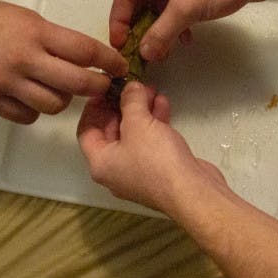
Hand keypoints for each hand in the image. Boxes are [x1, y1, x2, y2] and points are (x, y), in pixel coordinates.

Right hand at [0, 0, 127, 123]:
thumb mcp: (24, 17)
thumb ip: (52, 37)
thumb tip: (81, 56)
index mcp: (35, 32)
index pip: (84, 50)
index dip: (108, 60)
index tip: (120, 66)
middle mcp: (24, 59)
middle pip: (77, 83)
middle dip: (96, 86)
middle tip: (101, 85)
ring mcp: (7, 84)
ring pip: (54, 105)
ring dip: (62, 99)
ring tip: (57, 88)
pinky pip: (27, 116)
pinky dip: (34, 109)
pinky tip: (30, 97)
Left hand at [77, 81, 226, 213]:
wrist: (192, 191)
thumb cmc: (156, 159)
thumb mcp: (138, 123)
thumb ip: (130, 101)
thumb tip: (130, 87)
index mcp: (101, 163)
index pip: (86, 131)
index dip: (93, 107)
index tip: (104, 89)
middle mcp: (115, 170)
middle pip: (111, 131)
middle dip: (122, 106)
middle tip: (131, 86)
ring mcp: (138, 171)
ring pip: (133, 135)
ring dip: (141, 112)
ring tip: (150, 90)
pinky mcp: (159, 170)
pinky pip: (150, 142)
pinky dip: (154, 123)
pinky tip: (163, 104)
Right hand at [110, 0, 277, 61]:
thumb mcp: (188, 7)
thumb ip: (162, 31)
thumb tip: (144, 53)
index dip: (119, 20)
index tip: (120, 46)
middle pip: (141, 0)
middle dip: (140, 27)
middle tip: (139, 53)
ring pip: (159, 6)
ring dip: (159, 29)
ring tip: (162, 51)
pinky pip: (177, 7)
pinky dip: (176, 24)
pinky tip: (185, 40)